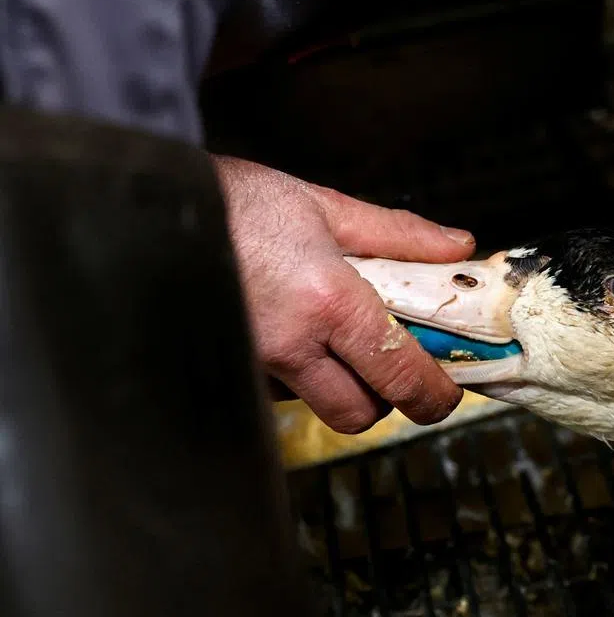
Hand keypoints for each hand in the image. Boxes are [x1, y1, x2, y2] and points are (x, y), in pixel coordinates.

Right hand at [211, 155, 474, 431]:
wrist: (153, 206)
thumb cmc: (238, 202)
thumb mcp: (326, 206)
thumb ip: (400, 234)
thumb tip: (456, 248)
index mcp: (329, 302)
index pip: (400, 376)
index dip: (434, 394)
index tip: (446, 390)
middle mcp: (291, 344)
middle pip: (359, 414)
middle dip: (386, 399)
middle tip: (395, 365)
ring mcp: (254, 364)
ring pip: (318, 406)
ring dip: (342, 386)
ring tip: (339, 338)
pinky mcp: (229, 369)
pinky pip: (278, 393)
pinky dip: (300, 375)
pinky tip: (296, 334)